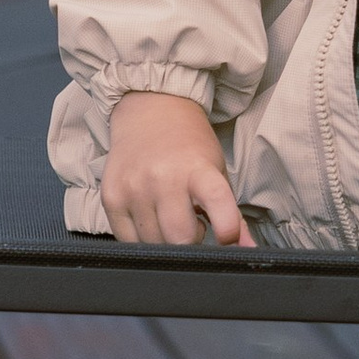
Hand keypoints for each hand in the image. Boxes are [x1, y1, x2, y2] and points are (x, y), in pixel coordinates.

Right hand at [103, 90, 251, 246]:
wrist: (150, 111)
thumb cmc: (189, 146)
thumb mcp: (217, 171)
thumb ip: (231, 213)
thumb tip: (247, 248)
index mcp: (198, 169)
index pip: (217, 202)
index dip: (228, 230)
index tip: (228, 239)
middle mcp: (163, 178)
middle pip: (180, 237)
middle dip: (193, 241)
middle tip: (195, 225)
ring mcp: (133, 189)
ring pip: (154, 244)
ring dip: (167, 241)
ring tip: (172, 216)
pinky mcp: (110, 198)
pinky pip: (127, 240)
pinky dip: (143, 239)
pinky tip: (152, 219)